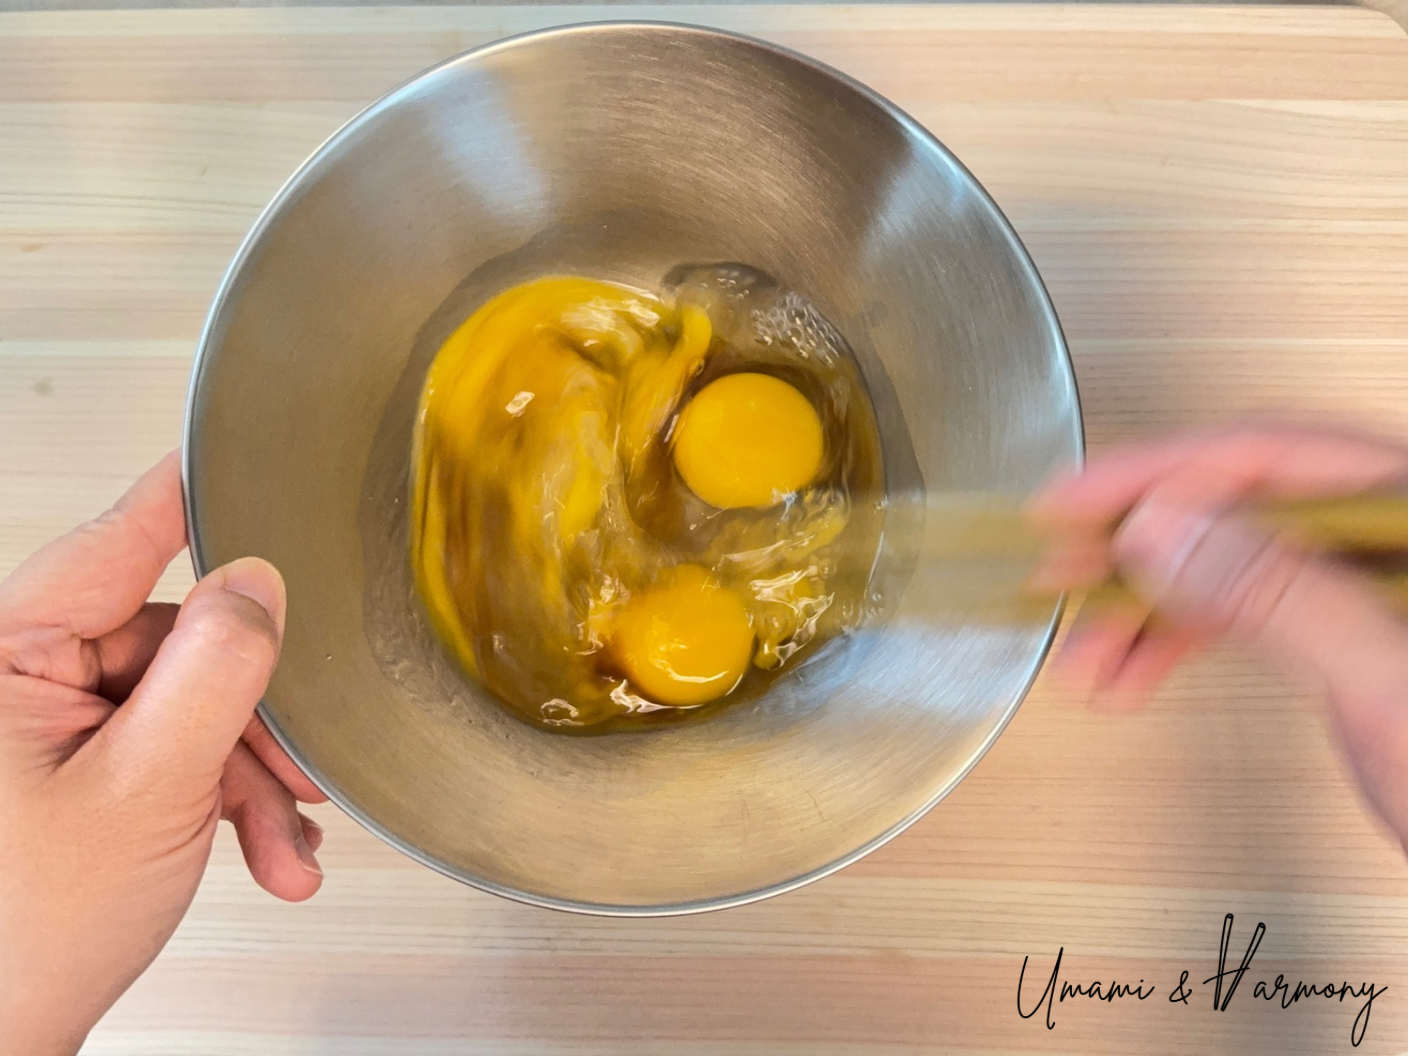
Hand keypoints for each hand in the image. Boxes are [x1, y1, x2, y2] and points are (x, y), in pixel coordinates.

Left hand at [0, 452, 327, 1055]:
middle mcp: (21, 677)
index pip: (118, 540)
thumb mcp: (145, 790)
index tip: (251, 456)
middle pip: (177, 640)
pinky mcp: (77, 764)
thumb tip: (257, 582)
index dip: (196, 499)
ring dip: (249, 772)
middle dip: (252, 715)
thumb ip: (212, 672)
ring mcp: (49, 725)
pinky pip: (174, 748)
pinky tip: (259, 847)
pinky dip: (226, 797)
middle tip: (296, 770)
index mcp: (7, 656)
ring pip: (190, 701)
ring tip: (279, 838)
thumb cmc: (18, 939)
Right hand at [1031, 423, 1407, 847]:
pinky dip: (1186, 639)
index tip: (1074, 502)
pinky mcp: (1360, 638)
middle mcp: (1398, 536)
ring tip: (1090, 655)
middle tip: (1061, 575)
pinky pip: (1251, 613)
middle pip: (1243, 506)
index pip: (1271, 455)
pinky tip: (1143, 670)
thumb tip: (1170, 527)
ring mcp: (1380, 588)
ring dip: (1152, 605)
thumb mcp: (1392, 684)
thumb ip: (1282, 593)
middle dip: (1140, 547)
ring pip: (1236, 562)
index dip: (1157, 472)